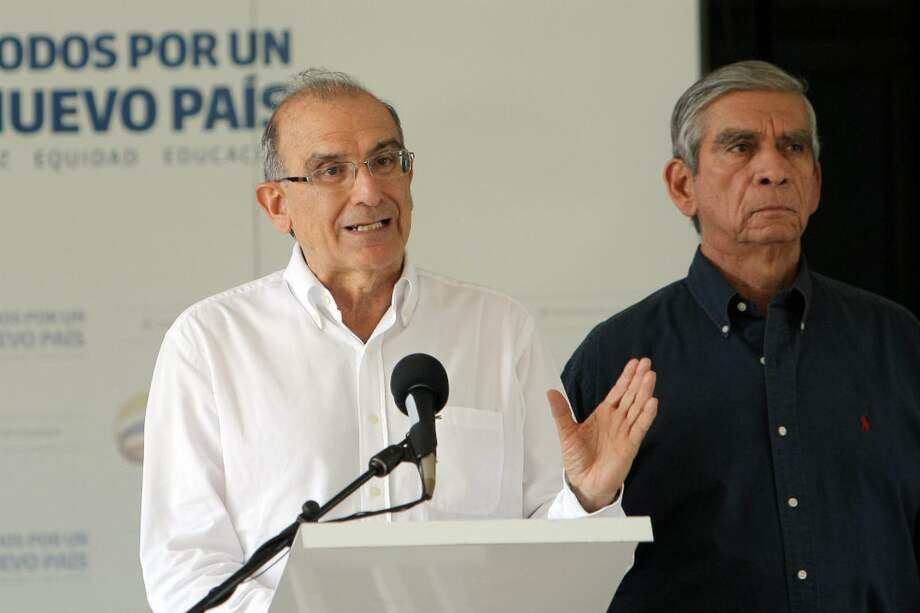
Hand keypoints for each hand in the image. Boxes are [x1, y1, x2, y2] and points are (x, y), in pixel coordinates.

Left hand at [547, 357, 657, 511]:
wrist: (584, 483)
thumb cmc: (577, 459)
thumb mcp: (566, 432)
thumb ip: (561, 412)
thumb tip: (550, 391)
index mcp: (604, 415)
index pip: (618, 392)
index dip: (626, 377)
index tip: (634, 362)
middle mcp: (617, 421)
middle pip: (631, 396)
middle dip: (638, 380)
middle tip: (647, 362)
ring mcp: (625, 432)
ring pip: (637, 408)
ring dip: (644, 392)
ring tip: (650, 376)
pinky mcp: (630, 446)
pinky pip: (639, 427)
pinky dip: (646, 415)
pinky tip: (652, 402)